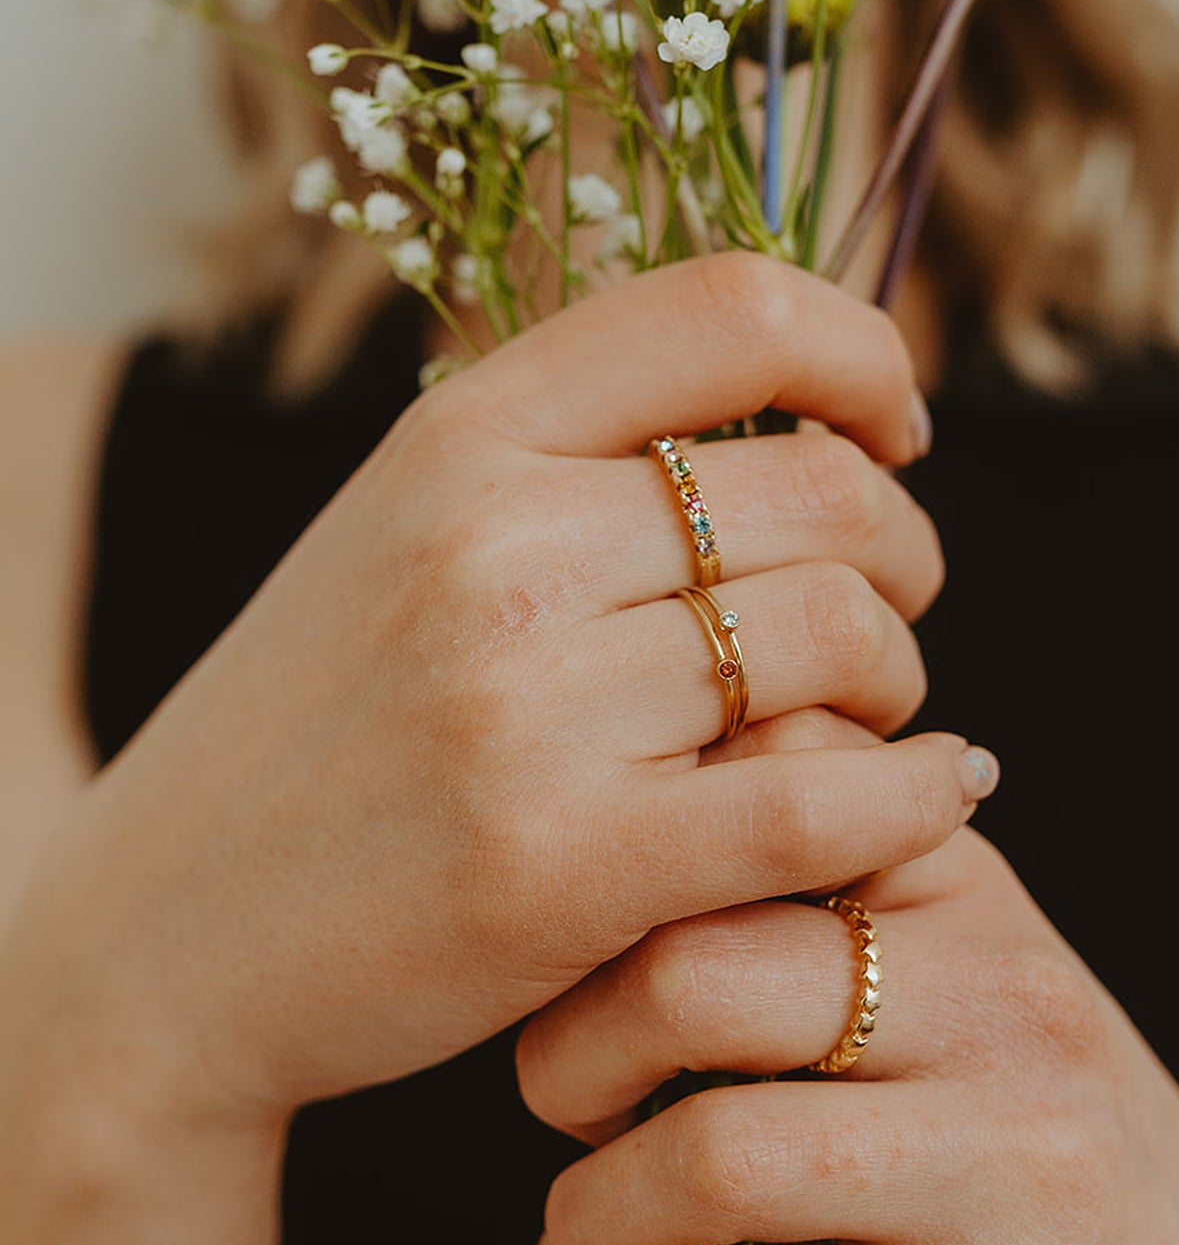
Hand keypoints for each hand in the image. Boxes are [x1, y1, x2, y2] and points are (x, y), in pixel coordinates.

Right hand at [4, 254, 976, 1137]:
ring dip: (898, 676)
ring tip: (865, 713)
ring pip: (839, 636)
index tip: (890, 433)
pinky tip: (940, 791)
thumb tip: (812, 410)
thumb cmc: (328, 724)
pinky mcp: (559, 868)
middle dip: (904, 549)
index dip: (863, 354)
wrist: (172, 936)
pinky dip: (918, 793)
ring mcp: (522, 706)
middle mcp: (493, 544)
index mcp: (461, 436)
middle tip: (887, 607)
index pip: (731, 308)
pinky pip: (818, 803)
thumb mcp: (410, 529)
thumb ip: (577, 451)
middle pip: (826, 490)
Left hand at [507, 828, 1178, 1244]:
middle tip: (556, 1110)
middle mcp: (1002, 998)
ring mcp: (1020, 1167)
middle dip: (567, 1053)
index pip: (761, 795)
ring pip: (716, 1158)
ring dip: (584, 1219)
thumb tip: (633, 806)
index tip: (565, 935)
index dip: (618, 862)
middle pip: (697, 972)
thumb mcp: (956, 957)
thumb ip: (824, 872)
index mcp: (964, 882)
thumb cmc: (1032, 1123)